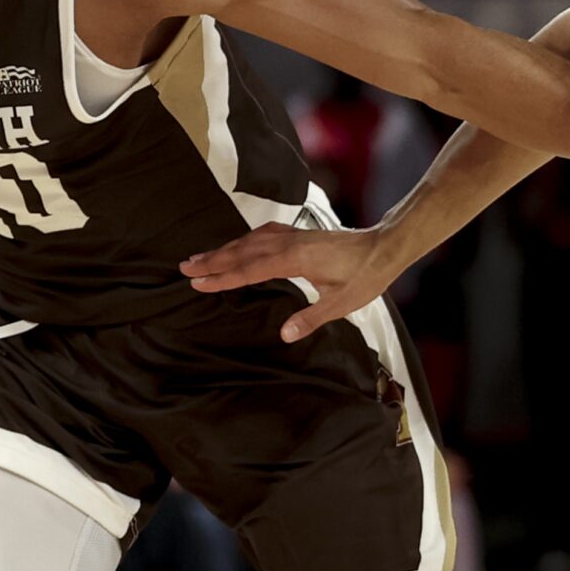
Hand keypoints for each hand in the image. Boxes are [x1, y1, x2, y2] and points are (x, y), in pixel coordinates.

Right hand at [181, 224, 402, 342]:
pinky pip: (264, 235)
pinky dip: (245, 240)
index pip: (250, 270)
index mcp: (295, 259)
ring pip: (251, 241)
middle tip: (185, 268)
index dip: (223, 277)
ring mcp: (294, 236)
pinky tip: (240, 244)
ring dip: (225, 249)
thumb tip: (284, 335)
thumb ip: (312, 318)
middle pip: (243, 251)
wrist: (384, 247)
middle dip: (213, 260)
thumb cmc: (366, 275)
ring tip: (202, 257)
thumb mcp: (342, 303)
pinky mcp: (300, 235)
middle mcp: (289, 243)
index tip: (198, 282)